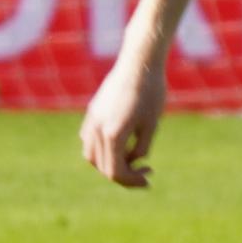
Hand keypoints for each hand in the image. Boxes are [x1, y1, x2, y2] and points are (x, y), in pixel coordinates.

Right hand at [79, 48, 167, 188]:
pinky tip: (119, 142)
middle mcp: (97, 128)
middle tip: (145, 170)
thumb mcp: (152, 125)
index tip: (148, 178)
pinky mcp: (92, 111)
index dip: (132, 180)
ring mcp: (92, 119)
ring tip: (130, 158)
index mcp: (113, 134)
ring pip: (91, 155)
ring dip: (108, 163)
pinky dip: (101, 148)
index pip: (115, 172)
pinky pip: (89, 139)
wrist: (140, 62)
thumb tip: (133, 161)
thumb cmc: (151, 91)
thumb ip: (141, 148)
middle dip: (124, 174)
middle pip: (102, 166)